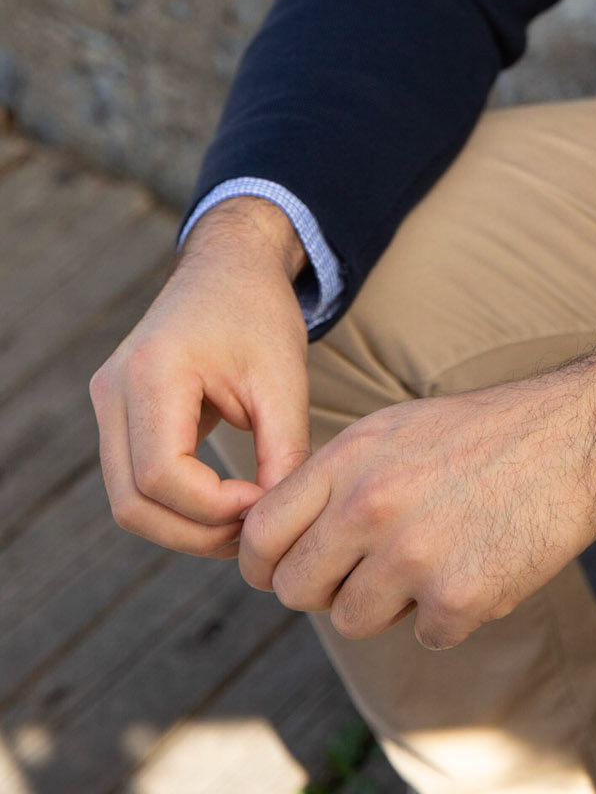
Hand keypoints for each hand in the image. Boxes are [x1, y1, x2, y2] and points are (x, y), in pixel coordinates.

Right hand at [90, 197, 312, 556]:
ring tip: (243, 520)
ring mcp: (106, 403)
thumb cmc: (260, 314)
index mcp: (152, 371)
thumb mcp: (285, 380)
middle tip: (254, 530)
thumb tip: (274, 523)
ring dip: (183, 528)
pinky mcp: (115, 415)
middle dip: (195, 532)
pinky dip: (174, 506)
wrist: (230, 266)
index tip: (265, 501)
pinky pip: (132, 483)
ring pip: (127, 502)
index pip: (162, 475)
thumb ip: (284, 452)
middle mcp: (112, 390)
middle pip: (132, 502)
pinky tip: (223, 504)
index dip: (214, 508)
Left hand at [238, 346, 595, 647]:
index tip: (288, 568)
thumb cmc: (480, 434)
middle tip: (369, 566)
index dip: (267, 563)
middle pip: (297, 590)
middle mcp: (370, 507)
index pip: (260, 536)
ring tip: (433, 555)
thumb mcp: (392, 430)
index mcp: (349, 458)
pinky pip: (425, 635)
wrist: (574, 438)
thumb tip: (277, 542)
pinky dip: (450, 614)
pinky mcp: (459, 598)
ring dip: (389, 603)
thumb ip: (333, 481)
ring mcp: (414, 556)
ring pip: (353, 620)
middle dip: (327, 587)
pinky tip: (478, 564)